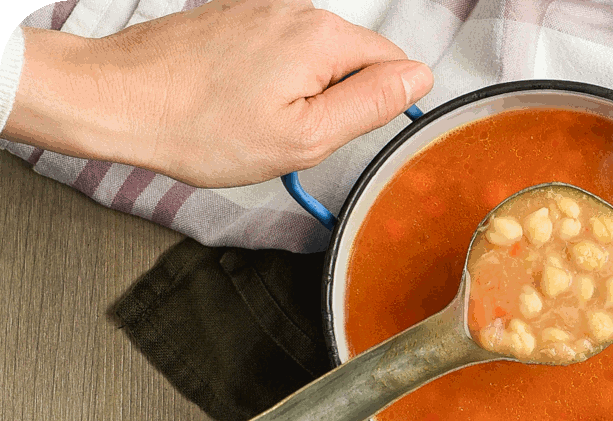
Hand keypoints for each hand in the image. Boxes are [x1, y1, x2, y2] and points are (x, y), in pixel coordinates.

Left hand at [2, 0, 432, 186]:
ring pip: (313, 56)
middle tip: (291, 135)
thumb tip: (418, 79)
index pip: (393, 63)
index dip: (378, 106)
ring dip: (300, 90)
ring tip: (255, 120)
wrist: (117, 99)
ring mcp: (261, 8)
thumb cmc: (201, 128)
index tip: (340, 132)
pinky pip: (277, 49)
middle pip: (352, 58)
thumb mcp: (305, 137)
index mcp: (322, 37)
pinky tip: (235, 102)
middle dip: (334, 99)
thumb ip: (371, 104)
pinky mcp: (234, 16)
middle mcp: (296, 9)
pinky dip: (268, 78)